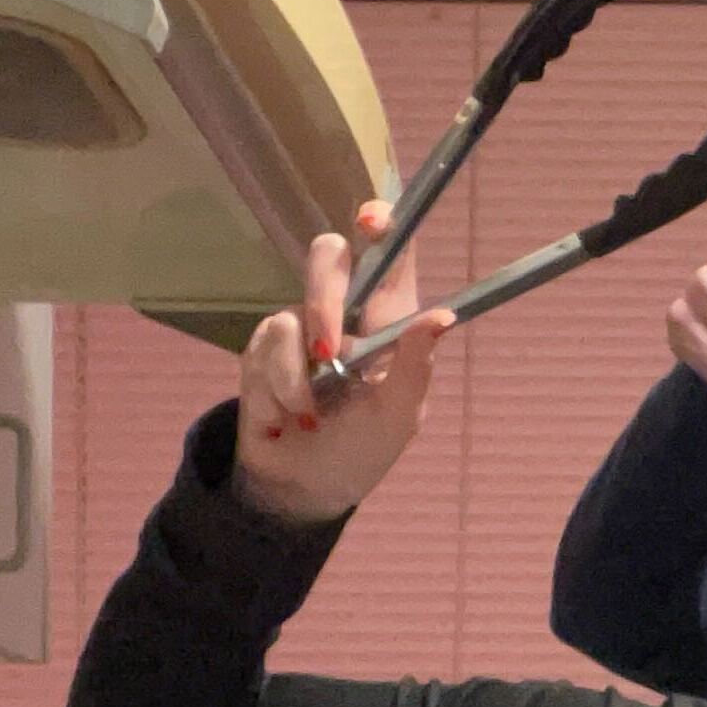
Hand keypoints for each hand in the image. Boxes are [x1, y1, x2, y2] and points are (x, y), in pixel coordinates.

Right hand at [235, 201, 451, 524]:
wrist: (302, 487)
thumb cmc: (362, 449)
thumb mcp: (398, 416)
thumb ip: (415, 367)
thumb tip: (442, 317)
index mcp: (389, 319)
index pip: (389, 253)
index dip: (381, 222)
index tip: (371, 220)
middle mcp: (345, 311)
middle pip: (328, 255)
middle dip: (324, 298)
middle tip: (330, 352)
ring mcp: (300, 325)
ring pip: (289, 316)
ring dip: (297, 380)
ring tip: (310, 418)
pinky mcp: (264, 348)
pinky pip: (264, 351)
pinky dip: (276, 394)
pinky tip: (284, 421)